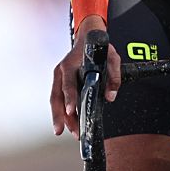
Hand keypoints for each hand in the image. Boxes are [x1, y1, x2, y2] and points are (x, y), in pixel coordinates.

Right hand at [49, 15, 120, 138]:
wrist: (88, 37)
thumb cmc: (97, 47)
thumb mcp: (111, 57)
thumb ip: (113, 76)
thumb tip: (111, 96)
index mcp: (70, 64)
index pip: (68, 84)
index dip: (70, 98)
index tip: (71, 111)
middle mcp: (61, 72)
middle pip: (56, 97)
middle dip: (59, 116)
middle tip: (61, 131)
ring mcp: (59, 78)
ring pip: (56, 101)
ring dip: (61, 118)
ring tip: (72, 133)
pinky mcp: (61, 83)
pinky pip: (59, 100)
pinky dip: (64, 113)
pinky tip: (71, 124)